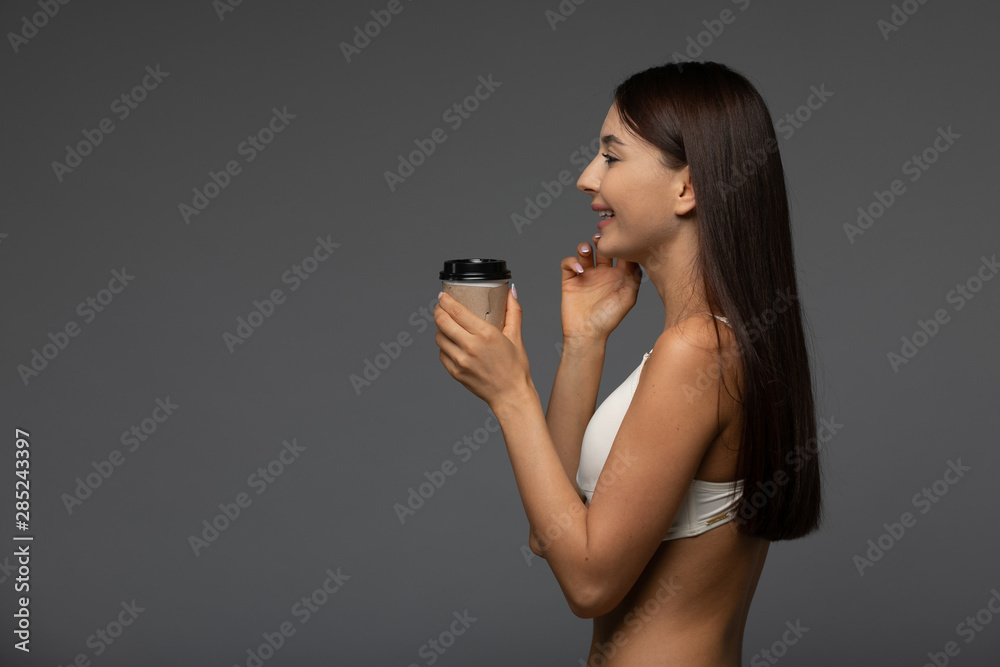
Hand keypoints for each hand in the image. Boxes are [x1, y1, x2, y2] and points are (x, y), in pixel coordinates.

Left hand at [434, 287, 532, 407]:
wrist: (511, 395)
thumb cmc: (515, 367)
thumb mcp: (516, 336)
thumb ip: (513, 311)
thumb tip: (512, 291)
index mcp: (486, 335)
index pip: (457, 311)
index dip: (445, 301)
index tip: (442, 295)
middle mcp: (471, 347)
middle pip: (442, 322)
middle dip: (438, 311)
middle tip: (440, 307)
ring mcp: (461, 361)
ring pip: (439, 338)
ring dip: (440, 328)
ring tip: (446, 324)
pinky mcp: (455, 372)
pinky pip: (442, 354)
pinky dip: (444, 346)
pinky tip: (450, 342)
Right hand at [560, 234, 641, 343]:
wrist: (587, 333)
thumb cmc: (609, 319)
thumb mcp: (628, 297)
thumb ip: (634, 276)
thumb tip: (635, 255)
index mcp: (617, 275)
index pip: (620, 253)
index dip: (621, 243)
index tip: (622, 238)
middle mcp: (602, 272)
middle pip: (601, 248)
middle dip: (601, 240)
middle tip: (601, 238)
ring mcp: (585, 275)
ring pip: (584, 252)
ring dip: (585, 247)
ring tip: (587, 250)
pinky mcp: (570, 279)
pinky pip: (568, 263)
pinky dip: (572, 261)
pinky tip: (579, 269)